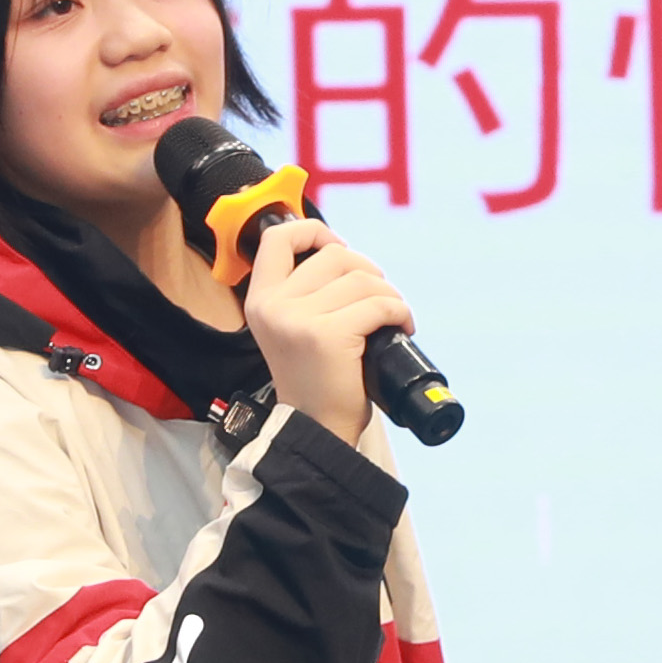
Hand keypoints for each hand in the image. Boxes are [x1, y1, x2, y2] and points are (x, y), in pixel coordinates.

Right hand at [243, 217, 414, 442]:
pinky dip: (400, 312)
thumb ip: (303, 292)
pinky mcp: (328, 335)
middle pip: (335, 256)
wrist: (316, 430)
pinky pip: (379, 304)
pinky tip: (402, 328)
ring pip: (362, 279)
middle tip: (377, 299)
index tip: (339, 249)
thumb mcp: (293, 328)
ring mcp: (298, 320)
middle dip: (368, 272)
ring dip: (389, 294)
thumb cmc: (314, 381)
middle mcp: (273, 305)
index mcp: (260, 299)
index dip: (314, 231)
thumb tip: (343, 254)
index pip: (277, 237)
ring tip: (390, 318)